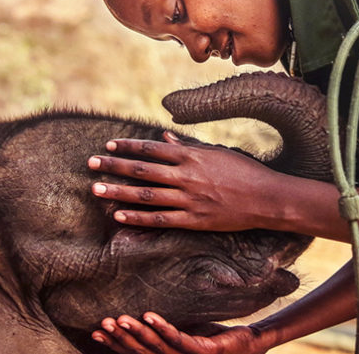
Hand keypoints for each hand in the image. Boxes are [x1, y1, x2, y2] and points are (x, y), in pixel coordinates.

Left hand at [87, 132, 286, 231]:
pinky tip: (119, 216)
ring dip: (118, 191)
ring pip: (146, 195)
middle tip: (91, 163)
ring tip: (95, 188)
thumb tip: (165, 138)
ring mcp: (189, 200)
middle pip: (142, 170)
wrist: (267, 198)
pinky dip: (138, 218)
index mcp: (193, 156)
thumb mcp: (217, 152)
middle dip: (114, 166)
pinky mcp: (194, 221)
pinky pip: (160, 219)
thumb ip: (189, 146)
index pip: (152, 149)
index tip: (109, 145)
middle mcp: (187, 176)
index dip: (128, 147)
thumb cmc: (244, 171)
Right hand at [92, 313, 270, 353]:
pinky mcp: (202, 351)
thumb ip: (165, 332)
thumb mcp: (185, 335)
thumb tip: (142, 317)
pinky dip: (162, 327)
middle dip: (119, 339)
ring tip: (118, 319)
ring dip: (135, 333)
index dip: (114, 345)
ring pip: (155, 348)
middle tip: (101, 325)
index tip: (95, 332)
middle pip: (140, 353)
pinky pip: (178, 339)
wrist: (247, 345)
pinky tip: (148, 315)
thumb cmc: (214, 340)